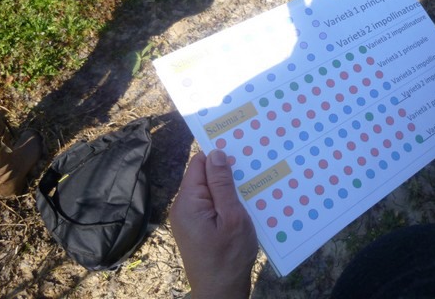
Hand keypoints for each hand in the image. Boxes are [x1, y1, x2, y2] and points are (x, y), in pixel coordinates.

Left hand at [170, 150, 256, 298]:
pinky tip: (244, 206)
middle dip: (226, 173)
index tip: (240, 149)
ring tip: (251, 187)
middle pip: (203, 177)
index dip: (218, 155)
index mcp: (188, 202)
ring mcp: (188, 219)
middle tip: (252, 169)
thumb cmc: (229, 257)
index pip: (199, 164)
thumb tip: (216, 153)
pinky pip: (211, 206)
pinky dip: (226, 203)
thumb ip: (222, 184)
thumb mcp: (232, 217)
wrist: (221, 293)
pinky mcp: (196, 228)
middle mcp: (183, 208)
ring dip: (228, 189)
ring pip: (209, 192)